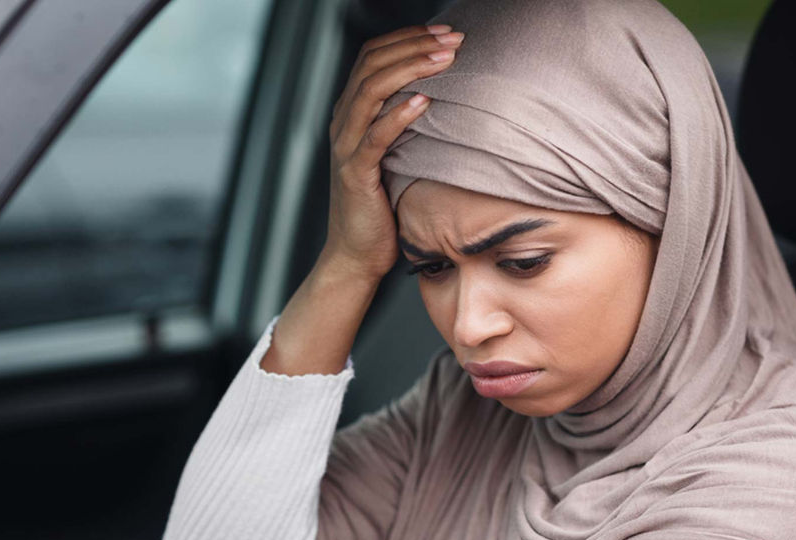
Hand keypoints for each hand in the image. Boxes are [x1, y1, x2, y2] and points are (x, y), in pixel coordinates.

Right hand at [323, 24, 463, 280]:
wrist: (357, 253)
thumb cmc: (382, 206)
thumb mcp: (395, 154)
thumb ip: (406, 123)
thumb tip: (444, 95)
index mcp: (351, 113)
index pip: (372, 56)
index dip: (406, 38)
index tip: (442, 31)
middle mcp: (343, 122)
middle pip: (372, 65)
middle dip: (414, 45)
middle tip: (452, 38)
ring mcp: (345, 146)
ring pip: (371, 90)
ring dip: (410, 68)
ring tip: (444, 59)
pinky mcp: (354, 173)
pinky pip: (375, 136)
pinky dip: (399, 114)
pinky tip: (424, 101)